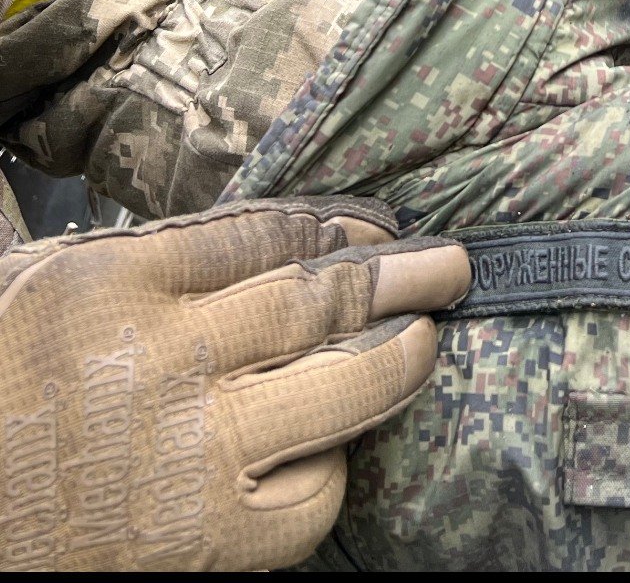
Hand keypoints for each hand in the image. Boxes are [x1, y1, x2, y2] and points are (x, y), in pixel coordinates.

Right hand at [0, 197, 468, 570]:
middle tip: (451, 263)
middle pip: (317, 296)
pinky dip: (334, 468)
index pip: (262, 233)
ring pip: (341, 387)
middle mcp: (166, 359)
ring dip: (402, 357)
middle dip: (401, 275)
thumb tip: (269, 233)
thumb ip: (145, 257)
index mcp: (115, 283)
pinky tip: (331, 450)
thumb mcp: (36, 289)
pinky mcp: (208, 543)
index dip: (335, 225)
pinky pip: (313, 496)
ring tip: (427, 336)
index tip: (375, 225)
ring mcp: (194, 453)